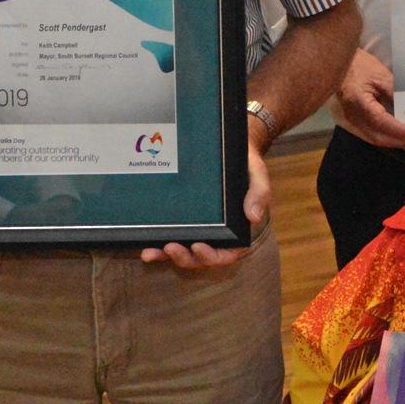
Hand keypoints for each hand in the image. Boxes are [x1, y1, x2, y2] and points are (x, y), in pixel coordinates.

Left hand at [140, 143, 268, 268]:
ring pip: (182, 252)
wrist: (226, 145)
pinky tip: (145, 244)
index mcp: (237, 231)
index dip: (211, 256)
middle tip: (171, 247)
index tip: (198, 246)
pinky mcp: (183, 221)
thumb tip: (253, 217)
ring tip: (150, 253)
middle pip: (200, 257)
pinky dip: (158, 244)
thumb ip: (259, 194)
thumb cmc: (244, 162)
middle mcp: (216, 235)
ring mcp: (198, 229)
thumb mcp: (257, 173)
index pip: (226, 254)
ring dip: (166, 256)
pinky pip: (171, 236)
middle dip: (184, 258)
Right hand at [336, 47, 404, 152]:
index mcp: (357, 101)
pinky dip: (384, 137)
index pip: (380, 122)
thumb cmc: (358, 65)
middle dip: (400, 142)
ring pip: (372, 139)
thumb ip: (395, 93)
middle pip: (377, 137)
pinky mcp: (347, 122)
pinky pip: (368, 134)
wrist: (335, 63)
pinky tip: (397, 136)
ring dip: (393, 142)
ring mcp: (346, 121)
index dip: (399, 131)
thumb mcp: (381, 75)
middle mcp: (349, 116)